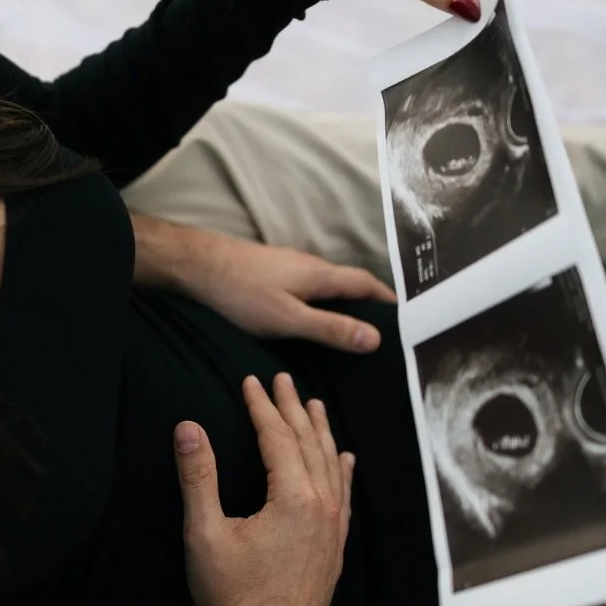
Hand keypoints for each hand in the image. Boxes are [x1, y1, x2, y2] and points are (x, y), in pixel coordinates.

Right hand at [174, 372, 353, 605]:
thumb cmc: (231, 595)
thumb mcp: (204, 533)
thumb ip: (198, 476)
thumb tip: (187, 427)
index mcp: (294, 499)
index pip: (278, 437)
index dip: (262, 406)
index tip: (250, 381)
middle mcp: (323, 508)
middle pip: (309, 444)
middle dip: (294, 408)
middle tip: (283, 380)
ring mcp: (334, 530)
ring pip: (332, 466)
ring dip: (321, 432)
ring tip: (314, 406)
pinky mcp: (335, 549)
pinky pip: (345, 495)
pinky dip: (343, 469)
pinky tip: (346, 458)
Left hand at [186, 233, 394, 353]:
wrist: (197, 266)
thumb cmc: (241, 293)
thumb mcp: (288, 318)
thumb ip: (330, 329)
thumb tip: (376, 339)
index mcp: (321, 275)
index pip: (367, 284)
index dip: (389, 302)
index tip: (409, 320)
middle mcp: (311, 266)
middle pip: (350, 285)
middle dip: (370, 305)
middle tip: (386, 332)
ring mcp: (290, 268)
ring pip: (328, 287)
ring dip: (345, 305)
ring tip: (355, 332)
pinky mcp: (273, 274)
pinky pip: (309, 290)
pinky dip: (321, 305)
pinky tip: (313, 322)